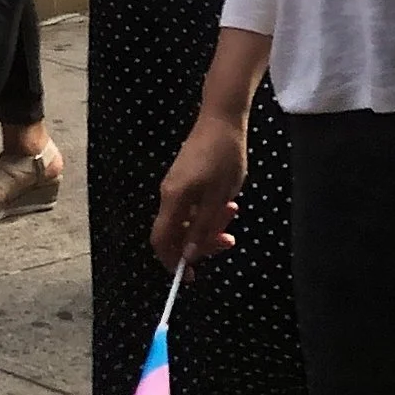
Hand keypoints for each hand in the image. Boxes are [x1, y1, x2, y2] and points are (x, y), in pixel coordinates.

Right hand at [152, 110, 248, 270]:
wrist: (222, 119)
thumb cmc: (224, 156)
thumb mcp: (220, 197)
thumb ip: (204, 227)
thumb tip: (189, 254)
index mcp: (173, 200)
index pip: (161, 240)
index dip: (173, 261)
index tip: (191, 275)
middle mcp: (168, 195)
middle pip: (176, 233)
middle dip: (202, 241)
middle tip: (229, 238)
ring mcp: (175, 186)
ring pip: (187, 220)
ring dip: (210, 224)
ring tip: (233, 209)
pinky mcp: (183, 179)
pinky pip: (191, 206)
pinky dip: (208, 210)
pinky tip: (227, 200)